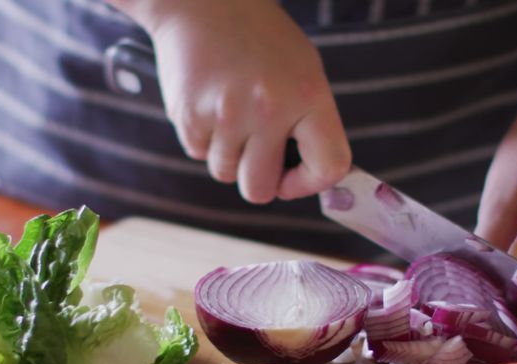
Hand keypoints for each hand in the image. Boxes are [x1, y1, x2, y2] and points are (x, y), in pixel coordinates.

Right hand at [144, 0, 350, 202]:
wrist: (202, 2)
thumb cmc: (260, 38)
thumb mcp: (303, 69)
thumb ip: (310, 122)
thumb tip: (307, 176)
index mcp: (308, 95)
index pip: (328, 166)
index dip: (312, 182)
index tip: (296, 176)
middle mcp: (268, 109)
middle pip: (259, 190)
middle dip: (260, 182)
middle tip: (258, 156)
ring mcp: (225, 114)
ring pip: (225, 173)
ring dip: (229, 156)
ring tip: (232, 117)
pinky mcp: (188, 115)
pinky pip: (197, 153)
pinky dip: (203, 138)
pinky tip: (209, 104)